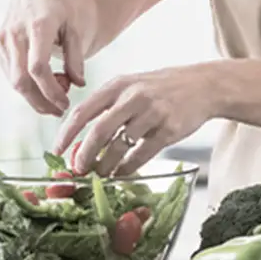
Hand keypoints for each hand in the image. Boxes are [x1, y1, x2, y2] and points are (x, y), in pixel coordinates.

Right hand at [0, 0, 96, 115]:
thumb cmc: (63, 7)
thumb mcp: (76, 26)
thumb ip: (76, 55)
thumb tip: (79, 84)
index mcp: (38, 24)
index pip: (38, 66)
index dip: (51, 90)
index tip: (66, 103)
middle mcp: (15, 32)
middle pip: (22, 79)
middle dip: (41, 101)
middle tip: (62, 110)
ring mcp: (3, 39)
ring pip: (14, 80)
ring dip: (35, 96)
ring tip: (59, 94)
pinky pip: (11, 74)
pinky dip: (28, 85)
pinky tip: (46, 84)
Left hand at [51, 64, 215, 176]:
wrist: (204, 85)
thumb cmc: (163, 88)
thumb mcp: (134, 85)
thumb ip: (110, 107)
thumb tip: (81, 140)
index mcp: (119, 84)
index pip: (84, 110)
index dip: (67, 133)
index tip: (57, 151)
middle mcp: (134, 96)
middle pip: (99, 131)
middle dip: (84, 155)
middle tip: (78, 169)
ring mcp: (152, 113)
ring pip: (119, 147)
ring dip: (105, 166)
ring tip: (101, 174)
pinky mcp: (168, 130)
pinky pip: (141, 155)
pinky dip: (127, 168)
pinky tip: (122, 173)